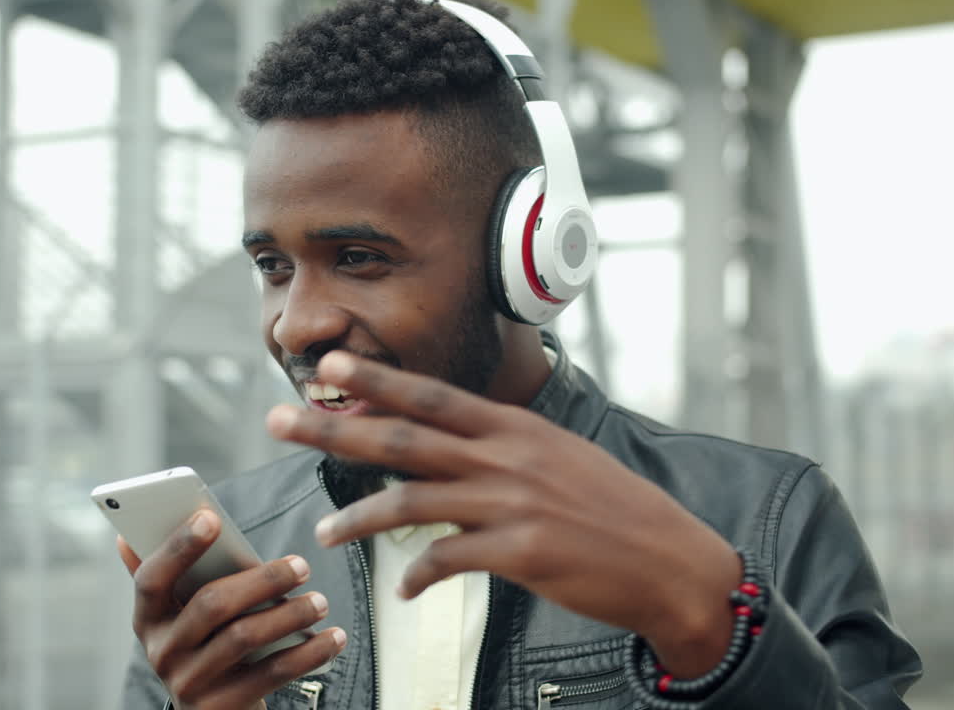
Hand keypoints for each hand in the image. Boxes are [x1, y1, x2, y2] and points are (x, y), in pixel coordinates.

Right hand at [118, 510, 346, 708]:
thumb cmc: (205, 647)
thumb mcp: (182, 616)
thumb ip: (174, 576)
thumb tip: (144, 532)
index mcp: (148, 619)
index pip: (151, 579)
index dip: (179, 547)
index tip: (212, 517)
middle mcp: (162, 652)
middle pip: (212, 604)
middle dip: (262, 580)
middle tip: (301, 566)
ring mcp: (189, 682)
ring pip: (244, 637)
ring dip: (290, 614)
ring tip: (319, 602)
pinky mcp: (221, 707)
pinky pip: (271, 673)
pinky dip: (307, 652)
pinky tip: (331, 637)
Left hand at [265, 351, 739, 675]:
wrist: (671, 562)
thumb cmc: (613, 510)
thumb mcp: (559, 458)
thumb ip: (502, 448)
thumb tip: (452, 443)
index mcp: (514, 428)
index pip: (431, 395)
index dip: (377, 379)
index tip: (330, 364)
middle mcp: (507, 456)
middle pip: (403, 436)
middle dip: (336, 428)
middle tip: (281, 421)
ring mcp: (513, 502)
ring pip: (412, 501)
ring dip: (358, 518)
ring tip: (323, 533)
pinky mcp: (521, 551)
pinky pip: (446, 560)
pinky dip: (417, 575)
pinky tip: (405, 589)